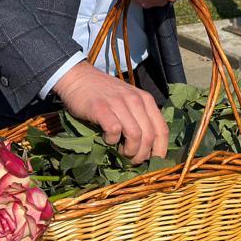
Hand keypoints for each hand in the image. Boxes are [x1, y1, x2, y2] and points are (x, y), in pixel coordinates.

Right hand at [51, 60, 168, 162]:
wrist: (78, 77)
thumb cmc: (104, 93)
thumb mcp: (128, 100)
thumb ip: (139, 117)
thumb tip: (146, 148)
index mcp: (146, 100)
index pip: (162, 129)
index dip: (161, 150)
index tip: (154, 162)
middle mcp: (136, 100)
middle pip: (149, 136)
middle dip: (143, 155)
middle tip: (133, 161)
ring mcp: (119, 103)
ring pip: (135, 135)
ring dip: (129, 151)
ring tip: (121, 154)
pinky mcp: (101, 109)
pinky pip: (114, 130)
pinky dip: (112, 141)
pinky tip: (107, 140)